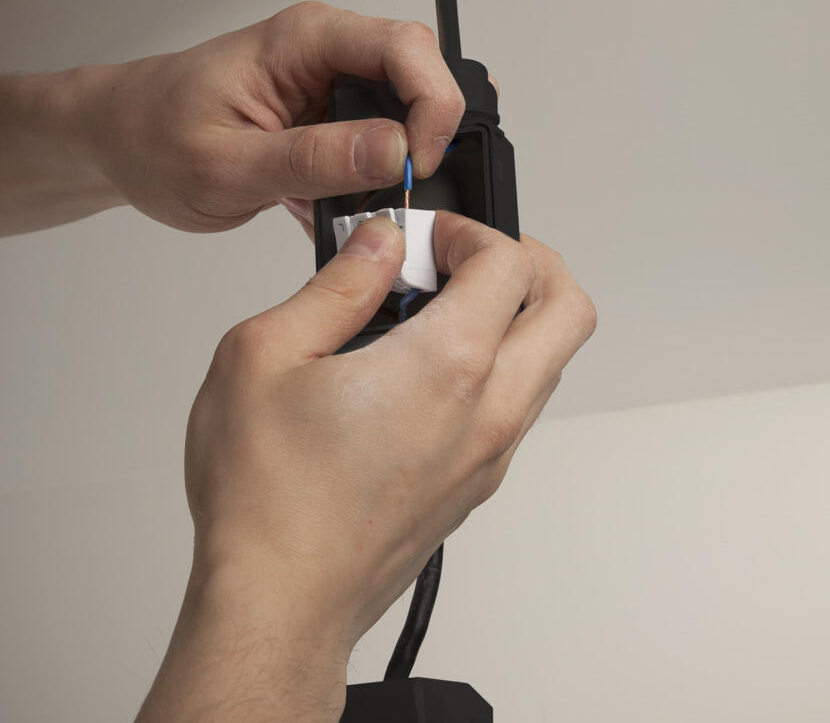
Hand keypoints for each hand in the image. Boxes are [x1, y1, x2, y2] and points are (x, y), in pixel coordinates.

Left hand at [82, 0, 498, 239]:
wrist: (116, 140)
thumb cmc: (150, 138)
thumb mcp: (224, 166)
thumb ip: (312, 159)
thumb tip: (395, 150)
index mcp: (303, 39)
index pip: (406, 47)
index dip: (432, 104)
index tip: (419, 163)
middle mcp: (324, 51)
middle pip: (419, 75)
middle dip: (425, 138)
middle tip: (400, 192)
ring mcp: (328, 84)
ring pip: (403, 116)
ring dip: (395, 166)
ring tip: (358, 204)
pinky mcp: (326, 117)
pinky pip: (376, 143)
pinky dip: (368, 182)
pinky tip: (334, 206)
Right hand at [182, 208, 595, 659]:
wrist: (277, 605)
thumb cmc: (266, 497)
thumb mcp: (266, 352)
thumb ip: (338, 282)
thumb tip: (380, 241)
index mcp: (447, 366)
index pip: (511, 262)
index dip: (470, 229)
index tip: (426, 237)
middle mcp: (487, 412)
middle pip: (569, 310)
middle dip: (530, 262)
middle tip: (469, 257)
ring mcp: (490, 457)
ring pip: (551, 363)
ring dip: (515, 318)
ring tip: (437, 309)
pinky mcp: (476, 487)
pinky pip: (517, 407)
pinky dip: (495, 367)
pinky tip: (422, 367)